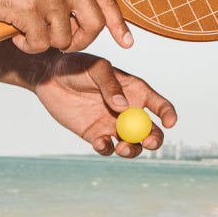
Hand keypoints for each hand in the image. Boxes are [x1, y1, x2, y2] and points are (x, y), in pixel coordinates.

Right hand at [0, 0, 132, 53]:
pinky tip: (16, 32)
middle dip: (79, 41)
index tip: (126, 42)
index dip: (118, 24)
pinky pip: (41, 45)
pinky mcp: (29, 11)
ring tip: (28, 28)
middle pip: (94, 24)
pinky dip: (29, 46)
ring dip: (47, 42)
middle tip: (62, 42)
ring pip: (65, 39)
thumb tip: (90, 19)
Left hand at [33, 54, 177, 157]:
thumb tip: (123, 107)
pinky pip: (107, 148)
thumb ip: (110, 85)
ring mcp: (112, 125)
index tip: (169, 123)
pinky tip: (99, 142)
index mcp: (134, 90)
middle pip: (151, 131)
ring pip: (132, 145)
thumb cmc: (75, 65)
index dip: (168, 114)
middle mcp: (128, 110)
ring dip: (132, 150)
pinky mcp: (95, 135)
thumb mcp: (95, 68)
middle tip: (147, 143)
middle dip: (154, 140)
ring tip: (121, 147)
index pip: (159, 105)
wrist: (48, 77)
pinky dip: (107, 149)